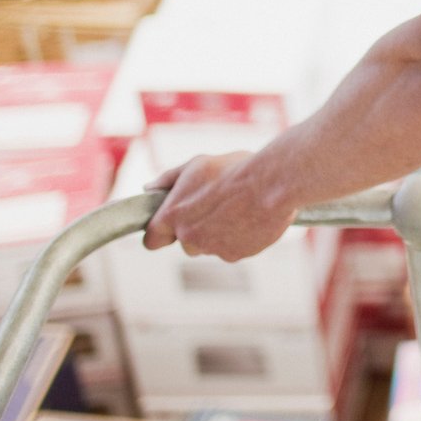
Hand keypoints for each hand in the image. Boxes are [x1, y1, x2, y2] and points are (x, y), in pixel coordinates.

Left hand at [141, 152, 294, 260]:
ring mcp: (212, 249)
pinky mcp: (235, 255)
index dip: (161, 232)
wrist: (273, 183)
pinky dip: (239, 238)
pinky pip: (232, 249)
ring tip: (238, 209)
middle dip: (196, 229)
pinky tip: (250, 217)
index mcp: (173, 215)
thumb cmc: (235, 169)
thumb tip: (148, 189)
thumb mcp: (197, 164)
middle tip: (216, 206)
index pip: (152, 240)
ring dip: (218, 233)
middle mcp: (188, 237)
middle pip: (185, 242)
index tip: (170, 225)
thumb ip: (168, 179)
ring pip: (209, 246)